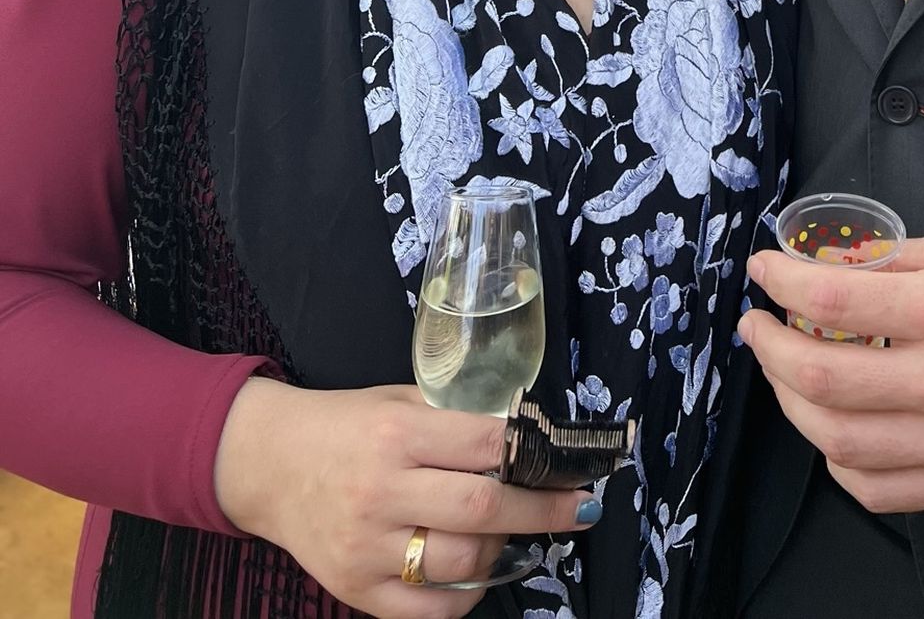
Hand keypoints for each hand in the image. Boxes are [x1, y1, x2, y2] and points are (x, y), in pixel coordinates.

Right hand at [214, 378, 597, 618]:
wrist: (270, 464)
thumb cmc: (346, 424)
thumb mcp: (400, 401)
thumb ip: (456, 418)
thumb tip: (525, 435)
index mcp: (397, 436)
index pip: (484, 446)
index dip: (535, 455)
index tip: (571, 464)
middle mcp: (382, 493)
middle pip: (481, 510)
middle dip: (541, 510)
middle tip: (579, 507)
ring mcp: (367, 549)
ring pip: (462, 563)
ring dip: (502, 550)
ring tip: (509, 532)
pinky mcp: (356, 591)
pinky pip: (430, 612)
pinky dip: (467, 596)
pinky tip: (478, 571)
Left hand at [741, 234, 923, 515]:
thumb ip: (897, 261)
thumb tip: (832, 267)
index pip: (833, 301)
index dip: (782, 283)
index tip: (764, 271)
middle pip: (821, 379)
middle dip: (771, 348)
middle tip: (760, 325)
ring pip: (837, 441)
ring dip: (792, 404)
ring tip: (785, 373)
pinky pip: (876, 488)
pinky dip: (838, 460)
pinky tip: (832, 429)